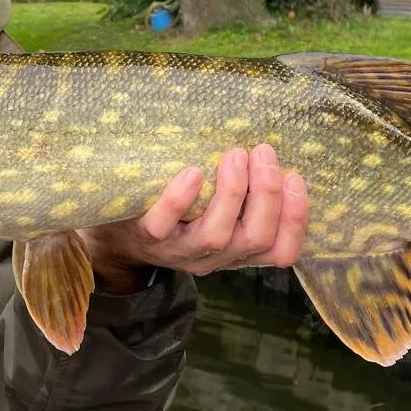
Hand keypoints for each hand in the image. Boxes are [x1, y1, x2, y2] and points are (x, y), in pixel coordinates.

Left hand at [81, 145, 306, 291]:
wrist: (115, 234)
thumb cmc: (176, 213)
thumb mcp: (214, 210)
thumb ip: (243, 196)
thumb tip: (274, 154)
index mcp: (236, 251)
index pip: (281, 252)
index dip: (295, 220)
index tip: (296, 178)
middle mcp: (213, 257)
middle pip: (254, 239)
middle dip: (266, 195)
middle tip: (264, 153)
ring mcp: (178, 251)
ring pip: (217, 236)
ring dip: (233, 193)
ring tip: (235, 155)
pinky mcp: (146, 238)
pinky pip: (164, 225)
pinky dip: (181, 199)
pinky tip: (193, 172)